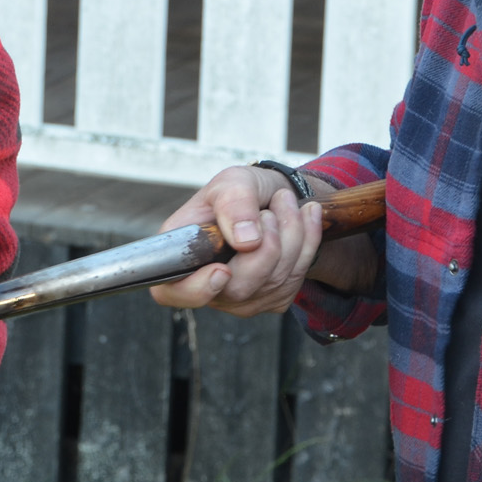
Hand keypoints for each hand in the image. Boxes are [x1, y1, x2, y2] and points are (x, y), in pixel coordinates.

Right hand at [150, 166, 326, 316]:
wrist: (272, 199)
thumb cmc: (240, 192)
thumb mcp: (232, 182)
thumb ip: (234, 204)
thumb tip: (246, 240)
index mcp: (183, 255)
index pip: (173, 292)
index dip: (196, 289)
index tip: (222, 269)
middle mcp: (207, 285)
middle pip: (239, 288)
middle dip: (268, 242)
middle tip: (274, 205)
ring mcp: (241, 299)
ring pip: (274, 281)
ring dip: (292, 233)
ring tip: (286, 201)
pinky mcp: (272, 300)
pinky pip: (296, 279)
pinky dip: (308, 242)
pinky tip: (304, 216)